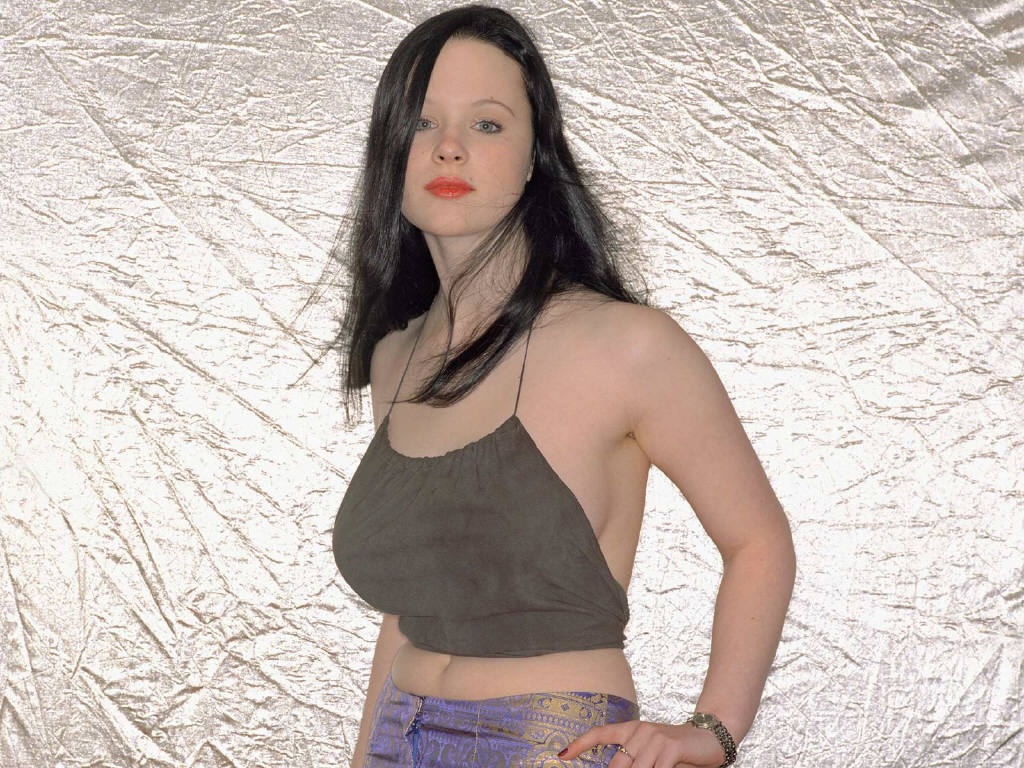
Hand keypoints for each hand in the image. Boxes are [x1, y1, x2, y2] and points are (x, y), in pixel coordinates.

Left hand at [557, 719, 725, 767]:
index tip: (562, 756)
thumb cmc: (676, 751)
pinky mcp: (670, 747)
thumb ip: (634, 761)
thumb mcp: (652, 754)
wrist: (708, 737)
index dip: (579, 744)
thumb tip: (616, 767)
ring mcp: (654, 737)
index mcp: (631, 729)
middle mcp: (639, 730)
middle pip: (618, 764)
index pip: (600, 733)